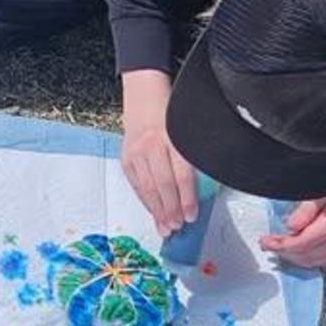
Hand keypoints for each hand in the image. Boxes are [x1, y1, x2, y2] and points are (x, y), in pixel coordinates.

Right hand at [119, 70, 198, 236]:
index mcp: (173, 138)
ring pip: (147, 188)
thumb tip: (199, 190)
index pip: (181, 175)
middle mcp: (152, 145)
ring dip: (158, 211)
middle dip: (171, 209)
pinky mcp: (126, 159)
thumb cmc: (172, 116)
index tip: (192, 216)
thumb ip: (192, 157)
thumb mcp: (187, 132)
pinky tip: (154, 213)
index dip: (187, 198)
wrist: (143, 98)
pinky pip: (136, 185)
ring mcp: (136, 153)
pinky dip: (146, 201)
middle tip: (178, 227)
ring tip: (166, 227)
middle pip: (163, 184)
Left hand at [260, 146, 325, 267]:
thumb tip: (290, 227)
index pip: (300, 245)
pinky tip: (308, 252)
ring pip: (321, 261)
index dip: (279, 246)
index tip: (264, 241)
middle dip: (286, 255)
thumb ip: (307, 209)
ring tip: (284, 249)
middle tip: (270, 246)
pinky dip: (316, 258)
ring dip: (300, 259)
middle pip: (309, 258)